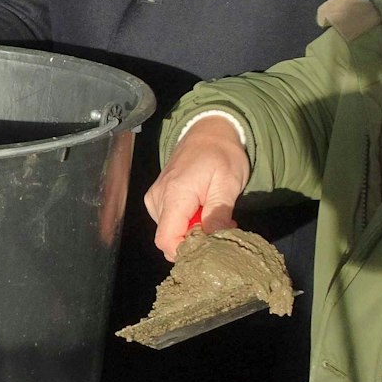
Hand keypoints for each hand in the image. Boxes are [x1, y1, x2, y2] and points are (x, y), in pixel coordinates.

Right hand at [143, 114, 248, 259]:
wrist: (208, 131)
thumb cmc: (221, 154)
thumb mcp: (228, 183)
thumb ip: (217, 214)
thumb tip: (213, 242)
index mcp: (174, 194)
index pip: (166, 239)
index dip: (185, 251)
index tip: (210, 246)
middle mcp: (158, 198)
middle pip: (168, 237)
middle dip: (195, 240)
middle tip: (221, 226)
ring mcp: (154, 197)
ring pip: (169, 231)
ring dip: (192, 231)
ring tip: (213, 213)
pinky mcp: (157, 197)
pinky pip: (168, 221)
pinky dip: (186, 222)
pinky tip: (202, 209)